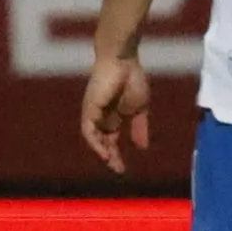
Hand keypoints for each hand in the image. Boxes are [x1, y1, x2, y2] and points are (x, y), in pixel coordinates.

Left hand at [80, 54, 151, 173]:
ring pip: (94, 138)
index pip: (111, 140)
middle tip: (119, 170)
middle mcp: (102, 117)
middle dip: (110, 156)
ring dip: (101, 151)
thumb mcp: (140, 108)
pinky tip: (104, 151)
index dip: (116, 154)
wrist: (123, 60)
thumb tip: (142, 147)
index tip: (123, 168)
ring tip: (111, 162)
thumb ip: (140, 127)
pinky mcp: (90, 108)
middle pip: (102, 142)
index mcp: (114, 116)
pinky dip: (95, 142)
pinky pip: (89, 130)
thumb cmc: (132, 79)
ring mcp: (94, 113)